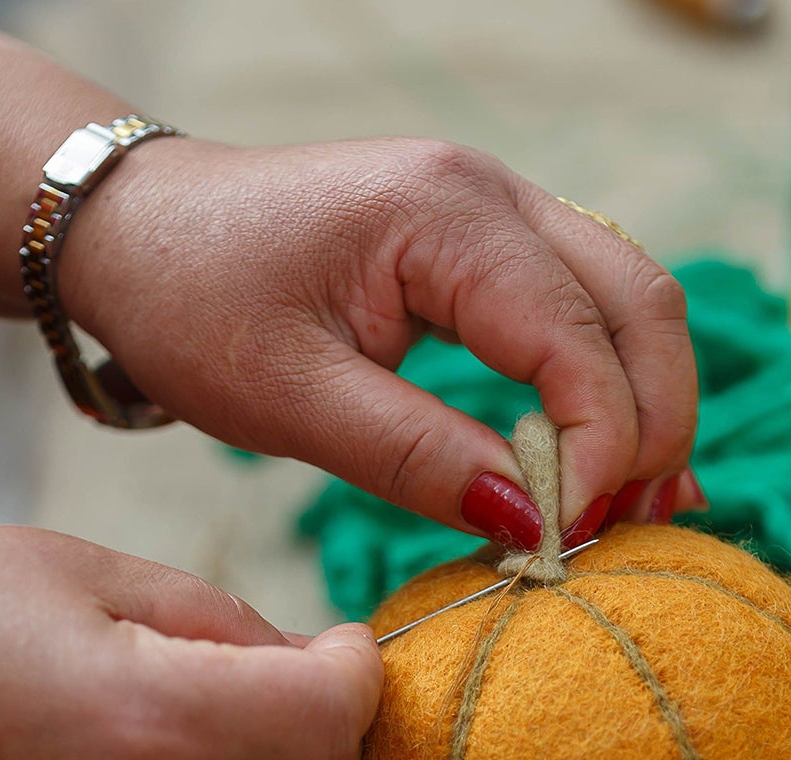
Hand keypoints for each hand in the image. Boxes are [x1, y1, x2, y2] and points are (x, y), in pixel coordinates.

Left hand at [57, 137, 702, 548]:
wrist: (136, 232)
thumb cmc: (192, 301)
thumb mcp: (289, 399)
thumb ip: (413, 458)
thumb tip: (531, 523)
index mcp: (443, 212)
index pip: (575, 337)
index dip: (599, 446)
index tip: (572, 538)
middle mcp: (492, 191)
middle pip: (641, 304)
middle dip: (655, 424)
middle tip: (636, 530)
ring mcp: (498, 208)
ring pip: (629, 301)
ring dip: (645, 405)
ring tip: (636, 510)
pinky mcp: (488, 242)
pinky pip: (585, 307)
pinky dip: (607, 384)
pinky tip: (605, 463)